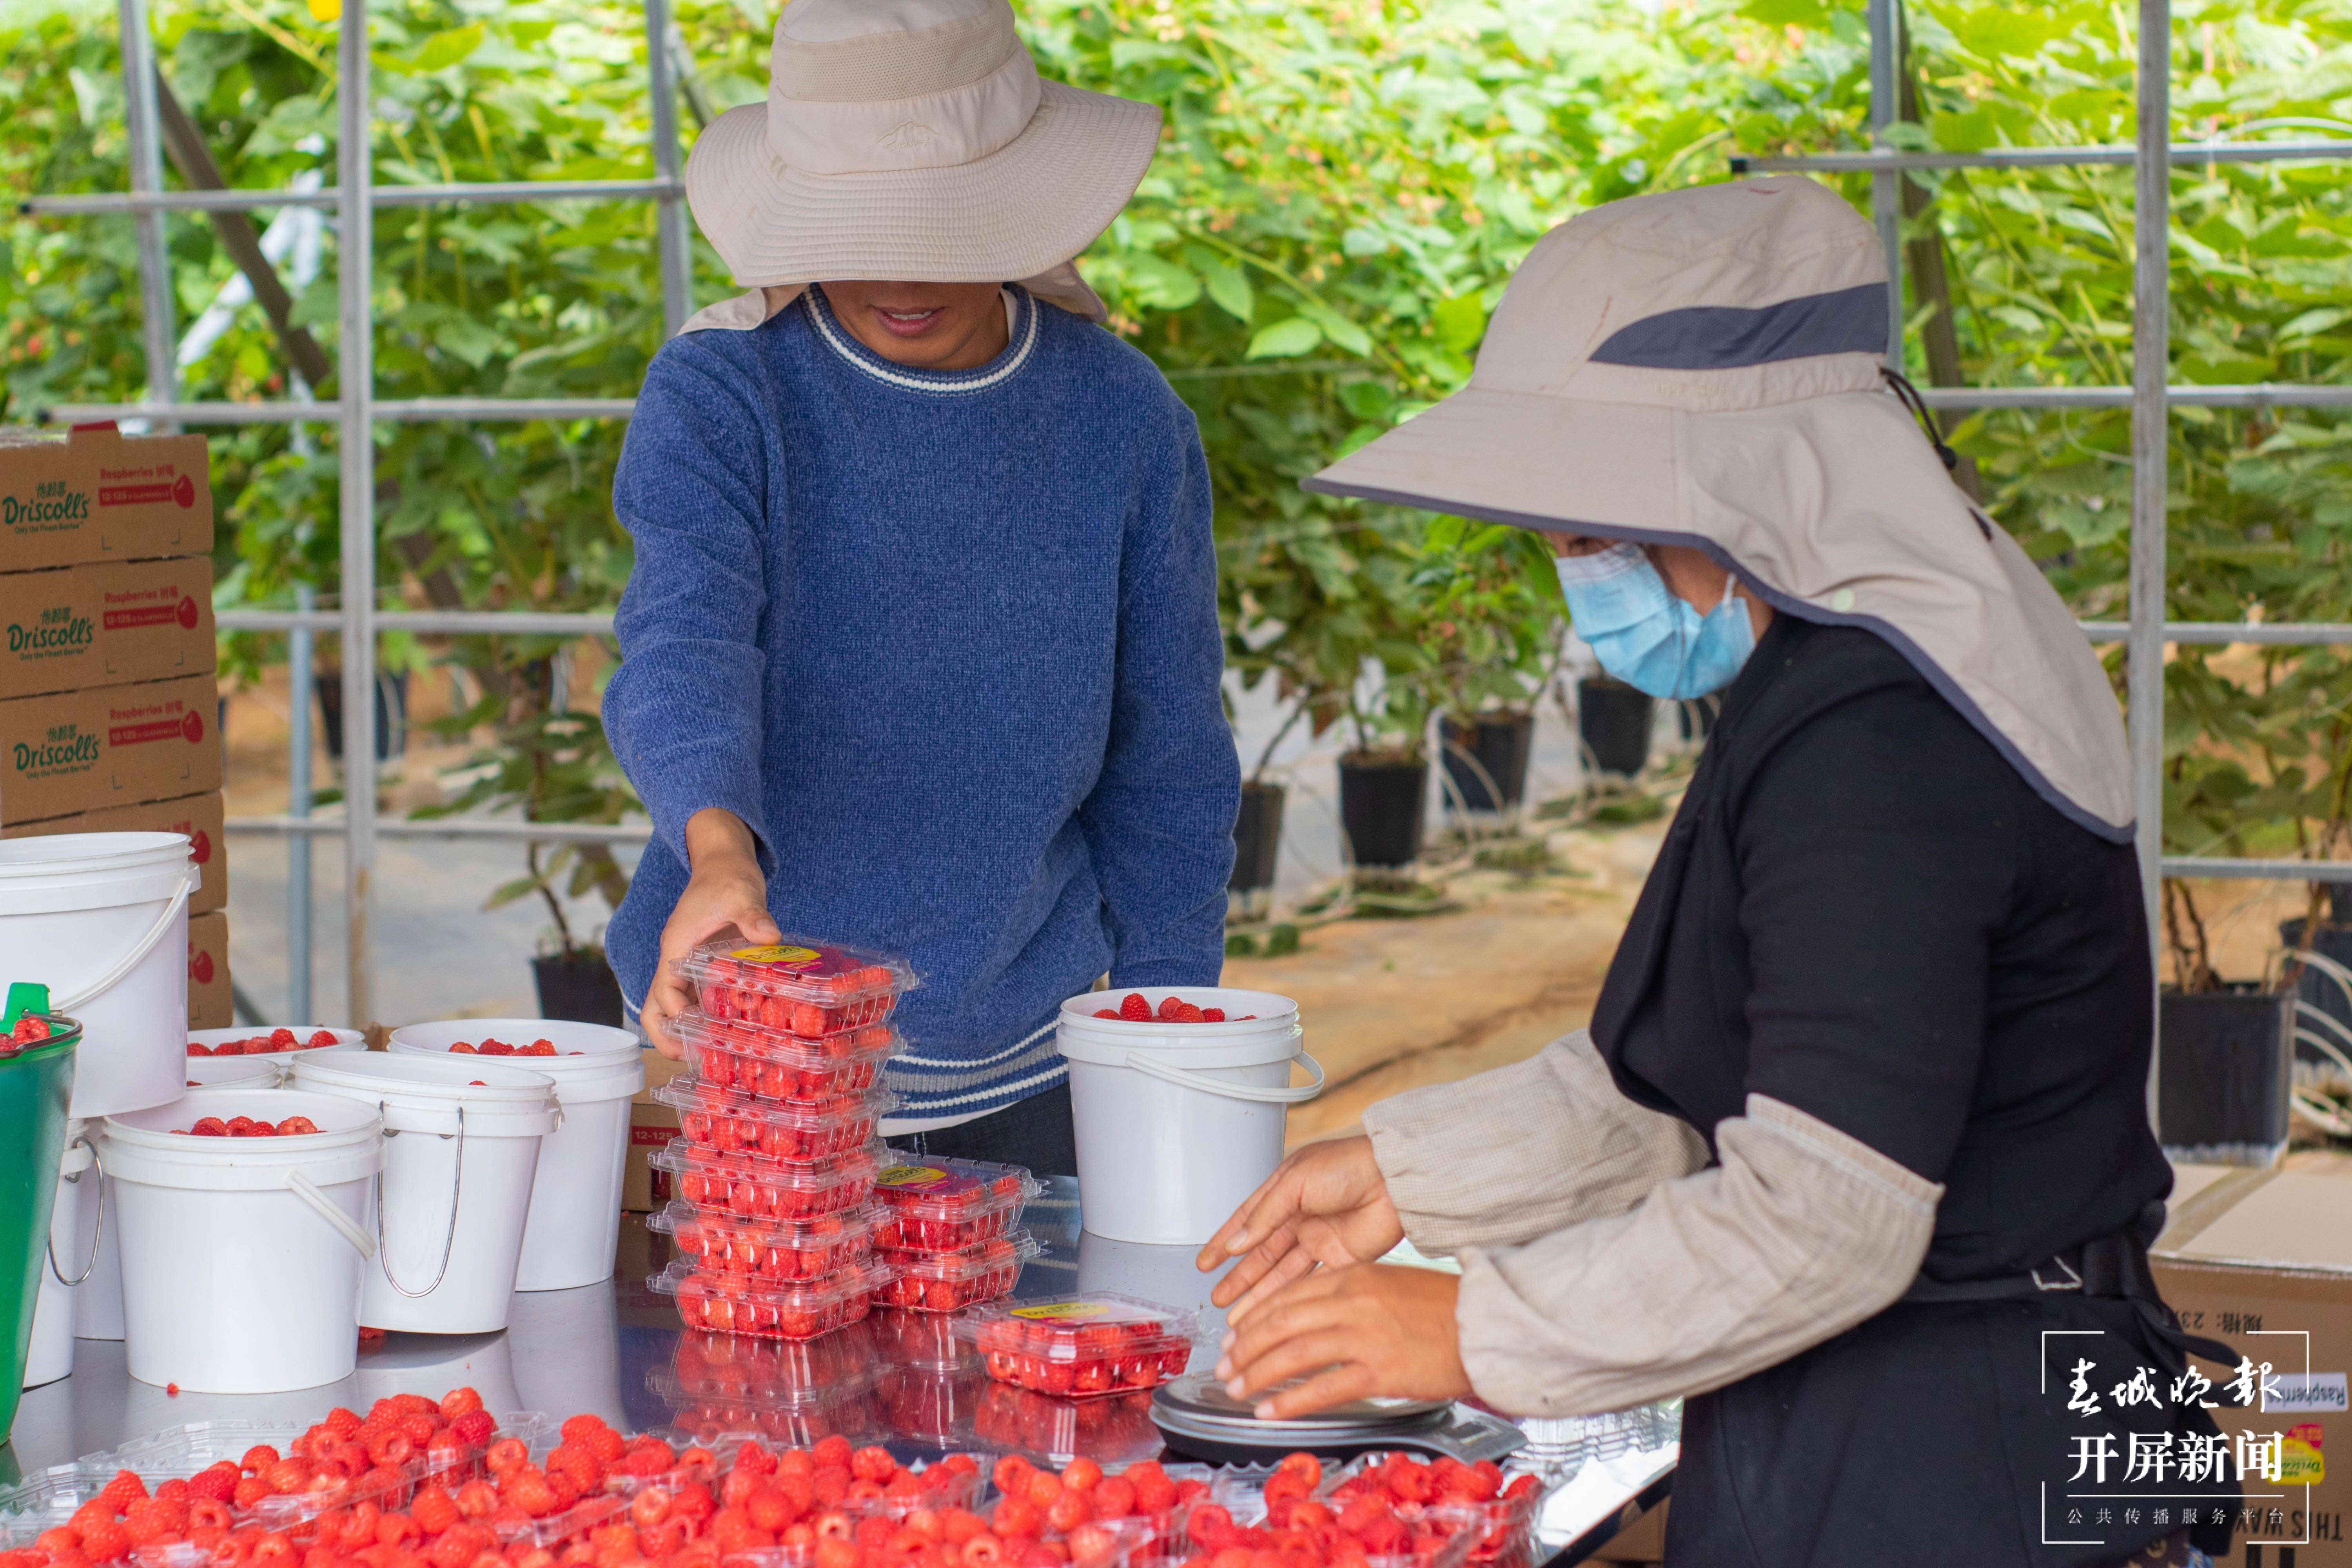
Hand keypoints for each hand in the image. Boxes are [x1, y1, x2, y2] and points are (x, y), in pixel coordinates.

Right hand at [640, 809, 778, 1058]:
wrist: (723, 860)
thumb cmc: (727, 876)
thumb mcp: (742, 894)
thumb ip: (753, 915)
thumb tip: (768, 934)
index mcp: (677, 944)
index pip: (664, 989)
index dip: (676, 1015)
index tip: (695, 1036)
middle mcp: (675, 956)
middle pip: (656, 1004)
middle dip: (667, 1033)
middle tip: (691, 1058)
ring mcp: (684, 960)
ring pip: (670, 1002)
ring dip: (681, 1027)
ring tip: (706, 1052)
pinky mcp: (699, 962)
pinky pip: (690, 994)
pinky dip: (699, 1013)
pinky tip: (724, 1027)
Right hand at [1197, 1136, 1402, 1323]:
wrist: (1395, 1181)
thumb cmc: (1349, 1166)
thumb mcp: (1295, 1181)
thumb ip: (1264, 1215)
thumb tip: (1236, 1243)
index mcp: (1286, 1190)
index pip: (1247, 1220)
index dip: (1225, 1241)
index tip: (1206, 1263)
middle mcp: (1300, 1216)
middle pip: (1262, 1253)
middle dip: (1239, 1277)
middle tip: (1218, 1299)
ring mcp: (1319, 1239)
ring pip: (1281, 1273)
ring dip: (1259, 1293)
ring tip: (1238, 1316)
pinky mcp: (1340, 1259)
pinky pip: (1308, 1282)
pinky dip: (1288, 1297)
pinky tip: (1272, 1311)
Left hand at [1215, 1263, 1470, 1418]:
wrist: (1489, 1325)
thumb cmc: (1447, 1307)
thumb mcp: (1392, 1283)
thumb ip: (1353, 1294)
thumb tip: (1317, 1314)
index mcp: (1355, 1276)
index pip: (1288, 1295)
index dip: (1254, 1317)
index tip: (1236, 1334)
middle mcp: (1354, 1301)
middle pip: (1281, 1322)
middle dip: (1245, 1346)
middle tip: (1225, 1365)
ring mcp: (1365, 1337)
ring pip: (1293, 1354)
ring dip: (1257, 1373)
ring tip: (1237, 1389)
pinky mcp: (1380, 1372)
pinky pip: (1323, 1388)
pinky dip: (1290, 1401)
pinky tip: (1269, 1411)